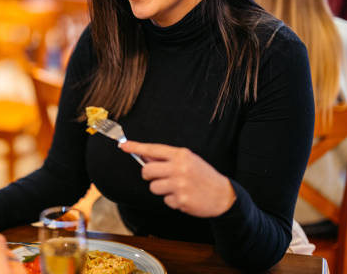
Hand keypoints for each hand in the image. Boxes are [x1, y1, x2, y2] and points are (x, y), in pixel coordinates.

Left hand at [120, 141, 235, 216]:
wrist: (223, 195)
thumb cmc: (203, 176)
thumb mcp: (189, 160)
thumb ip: (168, 158)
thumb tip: (144, 156)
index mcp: (181, 155)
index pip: (153, 149)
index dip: (135, 147)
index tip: (123, 146)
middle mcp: (179, 168)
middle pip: (147, 171)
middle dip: (148, 175)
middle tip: (157, 177)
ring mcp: (179, 184)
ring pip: (153, 187)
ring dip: (161, 189)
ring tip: (176, 188)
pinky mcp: (180, 200)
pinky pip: (164, 200)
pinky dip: (171, 200)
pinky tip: (183, 196)